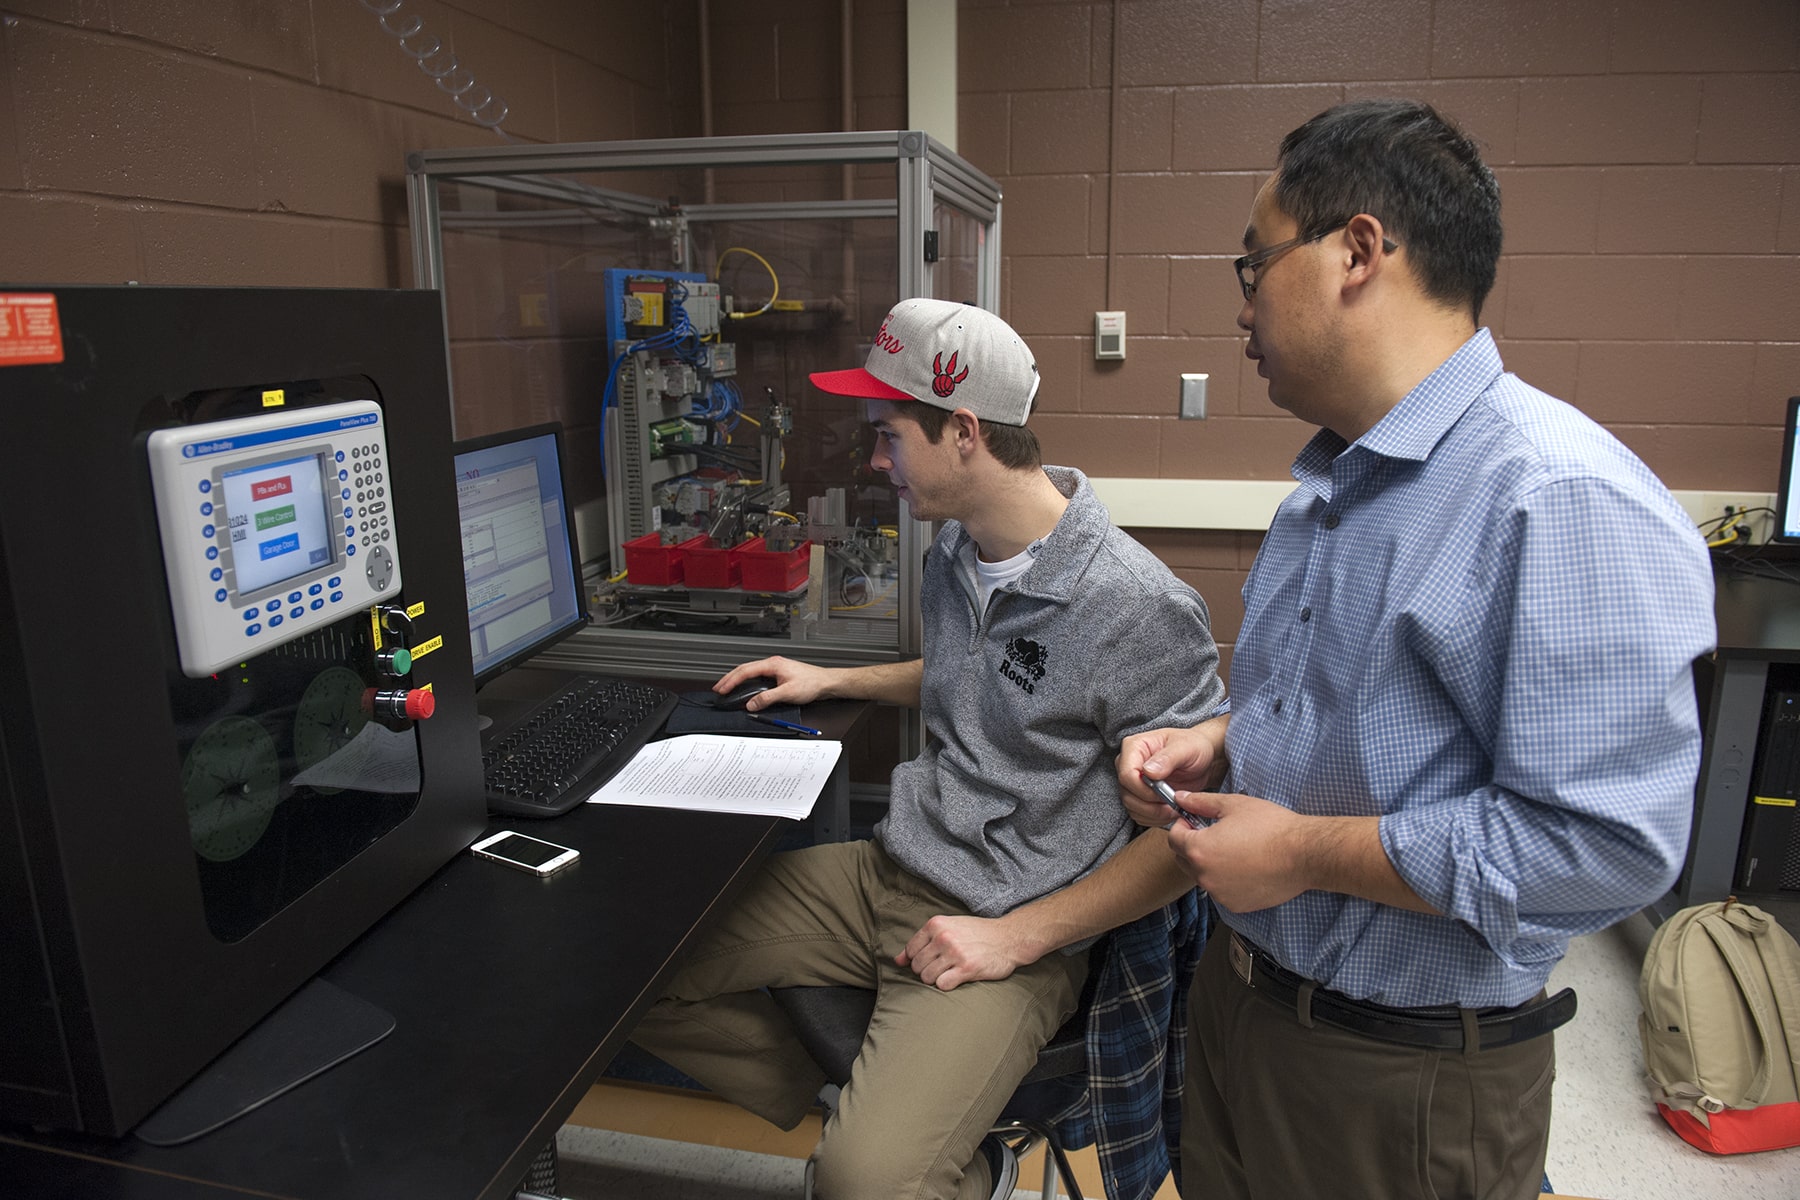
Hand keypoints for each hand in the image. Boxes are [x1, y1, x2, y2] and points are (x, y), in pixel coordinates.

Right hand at [713, 655, 832, 710]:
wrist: (826, 683)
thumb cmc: (812, 683)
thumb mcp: (787, 693)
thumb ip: (767, 698)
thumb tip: (751, 704)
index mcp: (772, 664)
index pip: (745, 671)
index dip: (731, 681)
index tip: (722, 689)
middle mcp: (772, 664)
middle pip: (745, 670)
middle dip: (729, 679)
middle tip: (718, 689)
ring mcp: (775, 669)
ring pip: (751, 672)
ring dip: (738, 680)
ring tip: (728, 688)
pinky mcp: (779, 675)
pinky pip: (758, 677)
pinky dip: (747, 682)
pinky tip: (745, 689)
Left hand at [896, 914, 1036, 990]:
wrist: (1008, 938)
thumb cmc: (977, 933)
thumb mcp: (948, 927)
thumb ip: (922, 942)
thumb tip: (897, 961)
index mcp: (936, 924)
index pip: (910, 950)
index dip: (918, 959)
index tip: (931, 959)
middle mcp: (943, 937)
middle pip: (917, 966)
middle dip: (927, 970)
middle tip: (943, 967)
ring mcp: (954, 953)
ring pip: (927, 977)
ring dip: (936, 979)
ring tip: (950, 972)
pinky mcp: (966, 969)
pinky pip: (942, 985)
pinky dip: (947, 985)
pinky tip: (957, 978)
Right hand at [1118, 724, 1222, 827]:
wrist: (1203, 759)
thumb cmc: (1195, 747)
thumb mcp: (1186, 748)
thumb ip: (1167, 758)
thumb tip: (1148, 771)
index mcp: (1134, 747)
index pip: (1127, 775)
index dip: (1144, 789)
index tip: (1164, 793)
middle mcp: (1129, 764)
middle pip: (1127, 794)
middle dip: (1151, 804)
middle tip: (1172, 802)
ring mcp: (1133, 781)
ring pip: (1131, 807)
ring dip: (1154, 813)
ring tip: (1173, 807)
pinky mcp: (1139, 795)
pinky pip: (1139, 814)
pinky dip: (1155, 817)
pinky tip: (1169, 810)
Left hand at [1162, 791, 1309, 911]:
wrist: (1303, 854)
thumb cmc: (1272, 827)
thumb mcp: (1233, 805)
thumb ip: (1201, 802)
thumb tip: (1182, 799)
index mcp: (1199, 849)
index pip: (1173, 838)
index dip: (1181, 826)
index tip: (1193, 821)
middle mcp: (1205, 876)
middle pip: (1183, 859)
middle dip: (1192, 845)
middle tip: (1214, 833)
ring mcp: (1220, 893)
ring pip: (1203, 876)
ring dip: (1209, 863)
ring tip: (1234, 849)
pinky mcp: (1235, 904)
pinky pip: (1221, 890)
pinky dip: (1226, 880)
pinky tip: (1245, 866)